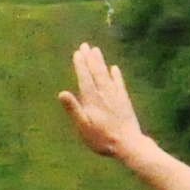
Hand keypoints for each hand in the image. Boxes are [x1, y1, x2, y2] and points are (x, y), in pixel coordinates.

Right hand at [57, 41, 152, 163]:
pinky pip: (119, 84)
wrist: (128, 144)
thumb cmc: (102, 138)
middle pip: (96, 72)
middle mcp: (104, 93)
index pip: (84, 77)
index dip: (80, 65)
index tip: (77, 52)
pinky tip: (114, 68)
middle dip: (90, 58)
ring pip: (107, 74)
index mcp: (92, 99)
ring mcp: (116, 96)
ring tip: (96, 50)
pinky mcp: (124, 101)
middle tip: (85, 45)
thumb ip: (73, 109)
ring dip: (101, 62)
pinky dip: (116, 75)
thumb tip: (61, 93)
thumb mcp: (83, 126)